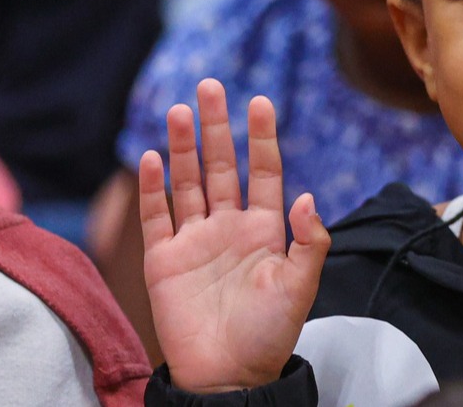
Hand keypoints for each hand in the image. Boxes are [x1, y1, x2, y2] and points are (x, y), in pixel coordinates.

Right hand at [139, 79, 329, 392]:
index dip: (261, 139)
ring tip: (181, 110)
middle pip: (220, 167)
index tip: (260, 102)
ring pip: (187, 182)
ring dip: (184, 147)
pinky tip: (154, 156)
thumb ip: (309, 242)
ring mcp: (194, 241)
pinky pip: (157, 215)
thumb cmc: (268, 335)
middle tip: (210, 86)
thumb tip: (307, 195)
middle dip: (216, 127)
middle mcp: (228, 228)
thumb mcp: (300, 287)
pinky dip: (153, 186)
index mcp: (265, 231)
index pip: (263, 173)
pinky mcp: (165, 260)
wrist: (227, 377)